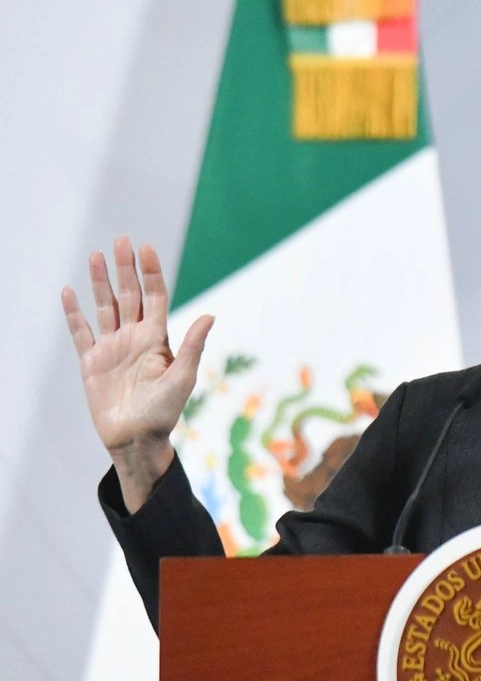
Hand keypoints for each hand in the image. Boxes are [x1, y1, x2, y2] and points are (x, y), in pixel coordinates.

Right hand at [62, 236, 213, 511]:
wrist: (137, 440)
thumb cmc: (164, 412)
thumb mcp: (183, 378)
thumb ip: (192, 346)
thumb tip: (210, 315)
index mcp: (157, 338)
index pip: (154, 297)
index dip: (150, 272)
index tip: (145, 248)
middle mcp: (134, 338)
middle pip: (129, 294)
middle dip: (125, 268)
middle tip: (120, 240)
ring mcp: (112, 348)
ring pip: (105, 306)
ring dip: (99, 282)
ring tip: (95, 255)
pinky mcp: (91, 362)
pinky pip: (81, 331)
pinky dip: (74, 313)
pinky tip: (69, 292)